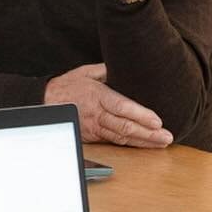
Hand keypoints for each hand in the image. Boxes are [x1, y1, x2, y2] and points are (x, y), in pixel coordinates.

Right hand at [44, 63, 170, 147]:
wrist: (44, 103)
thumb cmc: (66, 86)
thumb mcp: (86, 72)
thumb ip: (107, 70)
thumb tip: (125, 66)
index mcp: (98, 96)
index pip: (123, 107)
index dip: (141, 115)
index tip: (157, 121)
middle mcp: (97, 114)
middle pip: (125, 126)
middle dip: (148, 133)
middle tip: (166, 137)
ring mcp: (94, 128)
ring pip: (121, 137)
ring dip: (143, 142)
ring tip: (161, 143)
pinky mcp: (92, 137)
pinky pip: (114, 141)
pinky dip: (130, 144)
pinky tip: (144, 145)